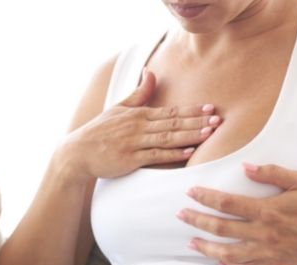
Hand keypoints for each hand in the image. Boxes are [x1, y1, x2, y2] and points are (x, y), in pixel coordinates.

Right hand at [57, 69, 220, 182]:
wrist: (78, 153)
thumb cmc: (100, 132)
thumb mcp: (118, 108)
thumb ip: (138, 94)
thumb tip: (151, 72)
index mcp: (138, 114)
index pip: (170, 111)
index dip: (191, 110)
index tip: (210, 108)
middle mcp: (139, 126)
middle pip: (173, 123)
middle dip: (197, 121)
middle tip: (217, 120)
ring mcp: (135, 143)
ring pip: (168, 138)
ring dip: (190, 135)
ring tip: (209, 133)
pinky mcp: (130, 159)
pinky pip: (156, 156)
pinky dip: (173, 154)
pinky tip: (188, 152)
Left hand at [176, 163, 296, 264]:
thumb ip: (272, 172)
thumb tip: (246, 167)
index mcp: (267, 210)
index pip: (228, 203)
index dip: (206, 197)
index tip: (191, 192)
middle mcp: (263, 233)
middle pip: (222, 228)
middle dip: (197, 221)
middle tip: (181, 215)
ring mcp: (267, 252)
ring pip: (228, 253)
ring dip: (207, 247)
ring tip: (191, 242)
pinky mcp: (273, 264)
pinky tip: (218, 262)